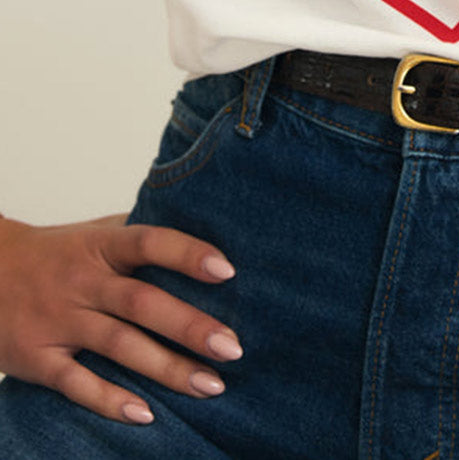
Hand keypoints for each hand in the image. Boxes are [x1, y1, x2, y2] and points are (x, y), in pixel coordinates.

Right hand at [0, 213, 243, 425]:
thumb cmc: (57, 253)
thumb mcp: (95, 233)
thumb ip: (141, 235)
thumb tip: (207, 233)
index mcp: (101, 246)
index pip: (148, 242)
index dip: (187, 254)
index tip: (228, 271)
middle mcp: (83, 282)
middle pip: (141, 302)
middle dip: (189, 326)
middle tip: (233, 347)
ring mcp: (59, 321)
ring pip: (117, 345)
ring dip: (166, 368)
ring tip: (210, 385)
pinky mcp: (38, 358)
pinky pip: (75, 383)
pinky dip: (109, 400)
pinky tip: (146, 414)